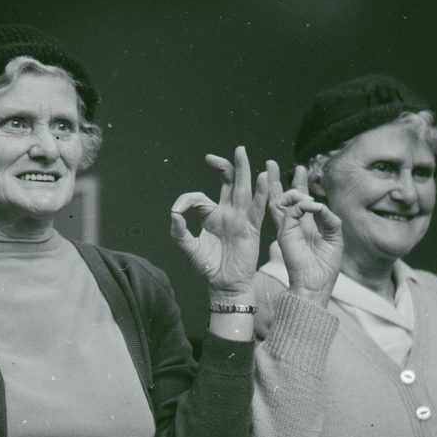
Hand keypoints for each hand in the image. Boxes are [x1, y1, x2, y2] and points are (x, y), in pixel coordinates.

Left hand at [170, 146, 267, 297]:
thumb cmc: (208, 267)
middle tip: (224, 152)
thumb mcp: (189, 248)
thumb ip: (179, 231)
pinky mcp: (251, 228)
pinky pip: (256, 207)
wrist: (224, 284)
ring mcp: (241, 218)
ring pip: (243, 188)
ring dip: (244, 170)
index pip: (200, 197)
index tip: (178, 211)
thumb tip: (174, 213)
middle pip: (230, 182)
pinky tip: (261, 177)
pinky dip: (260, 192)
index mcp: (212, 215)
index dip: (187, 200)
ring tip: (242, 152)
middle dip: (228, 165)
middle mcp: (228, 212)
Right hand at [266, 162, 342, 300]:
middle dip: (278, 179)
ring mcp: (287, 229)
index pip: (301, 201)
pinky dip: (301, 204)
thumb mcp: (335, 237)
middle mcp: (293, 226)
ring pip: (278, 201)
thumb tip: (320, 204)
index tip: (300, 170)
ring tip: (277, 169)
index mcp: (306, 227)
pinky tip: (311, 203)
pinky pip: (291, 211)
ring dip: (278, 184)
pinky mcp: (284, 232)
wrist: (315, 285)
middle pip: (283, 198)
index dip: (300, 185)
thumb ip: (330, 219)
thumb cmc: (326, 267)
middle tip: (271, 163)